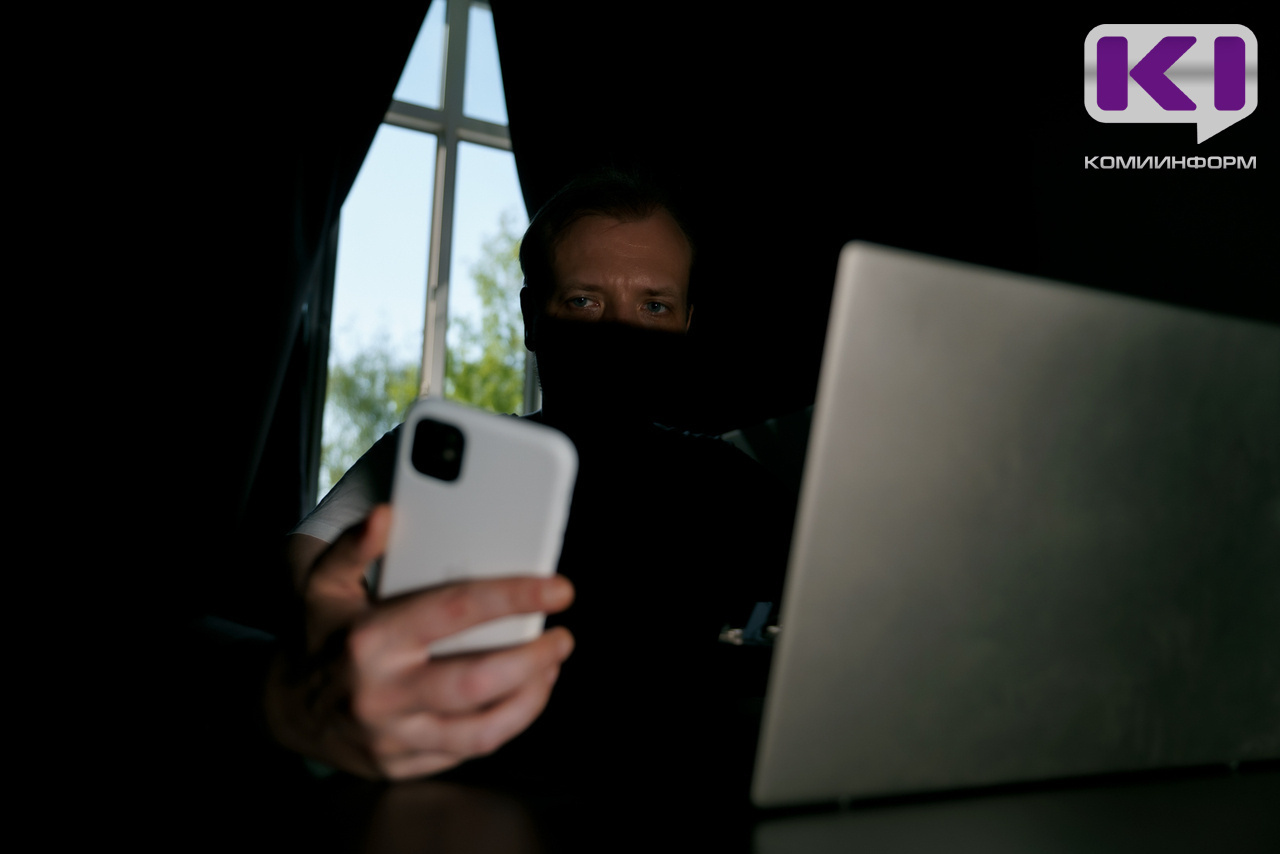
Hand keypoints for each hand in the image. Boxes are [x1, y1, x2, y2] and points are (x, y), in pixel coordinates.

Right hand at [265, 504, 574, 778]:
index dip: (515, 596)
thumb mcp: (324, 584)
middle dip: (534, 658)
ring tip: (550, 668)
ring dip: (530, 699)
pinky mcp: (401, 765)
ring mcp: (392, 736)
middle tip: (561, 636)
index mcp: (369, 640)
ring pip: (482, 730)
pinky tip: (521, 698)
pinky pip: (467, 753)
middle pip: (478, 680)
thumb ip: (355, 546)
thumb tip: (387, 515)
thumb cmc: (319, 636)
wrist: (282, 709)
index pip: (456, 611)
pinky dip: (504, 725)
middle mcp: (381, 693)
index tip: (558, 588)